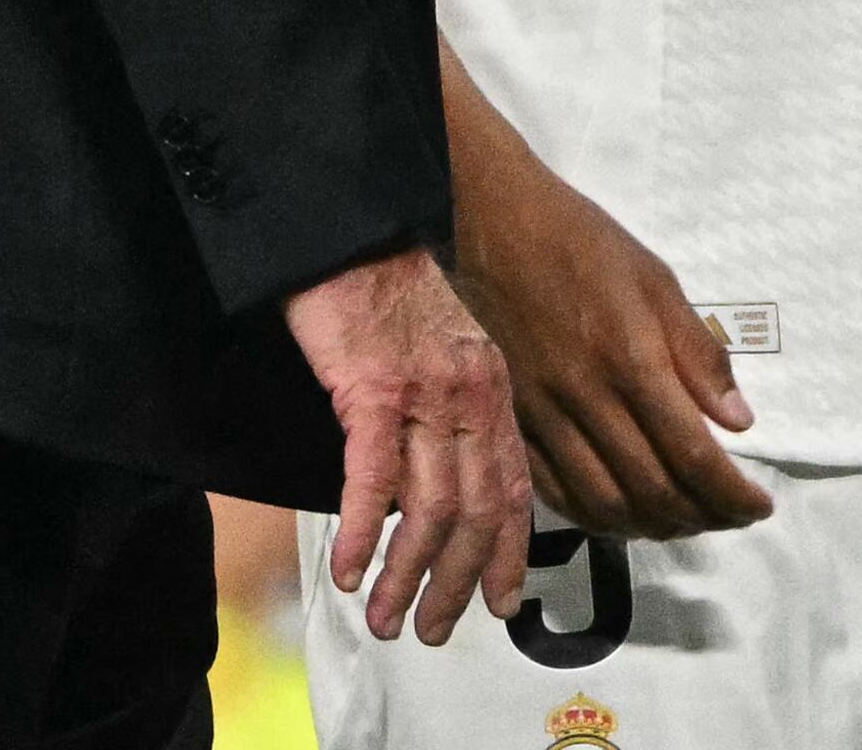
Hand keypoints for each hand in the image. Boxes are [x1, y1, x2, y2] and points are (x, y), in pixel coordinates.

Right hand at [283, 246, 532, 643]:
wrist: (349, 232)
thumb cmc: (385, 291)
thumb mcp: (445, 350)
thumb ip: (457, 412)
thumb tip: (446, 481)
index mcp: (490, 390)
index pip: (513, 490)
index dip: (506, 555)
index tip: (499, 603)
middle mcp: (468, 398)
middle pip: (475, 514)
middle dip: (453, 585)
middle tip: (432, 630)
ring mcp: (423, 395)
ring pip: (428, 509)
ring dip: (406, 576)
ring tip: (384, 617)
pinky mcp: (371, 390)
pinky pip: (373, 480)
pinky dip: (361, 534)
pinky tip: (349, 571)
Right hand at [451, 131, 771, 540]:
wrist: (489, 223)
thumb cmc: (581, 242)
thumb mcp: (657, 279)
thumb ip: (699, 354)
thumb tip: (740, 421)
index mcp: (630, 357)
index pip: (693, 454)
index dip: (733, 496)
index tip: (759, 506)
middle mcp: (585, 397)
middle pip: (652, 491)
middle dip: (704, 519)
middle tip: (732, 517)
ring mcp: (542, 415)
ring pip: (603, 505)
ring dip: (654, 527)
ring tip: (686, 520)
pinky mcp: (512, 421)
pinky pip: (555, 493)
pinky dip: (597, 517)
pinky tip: (625, 511)